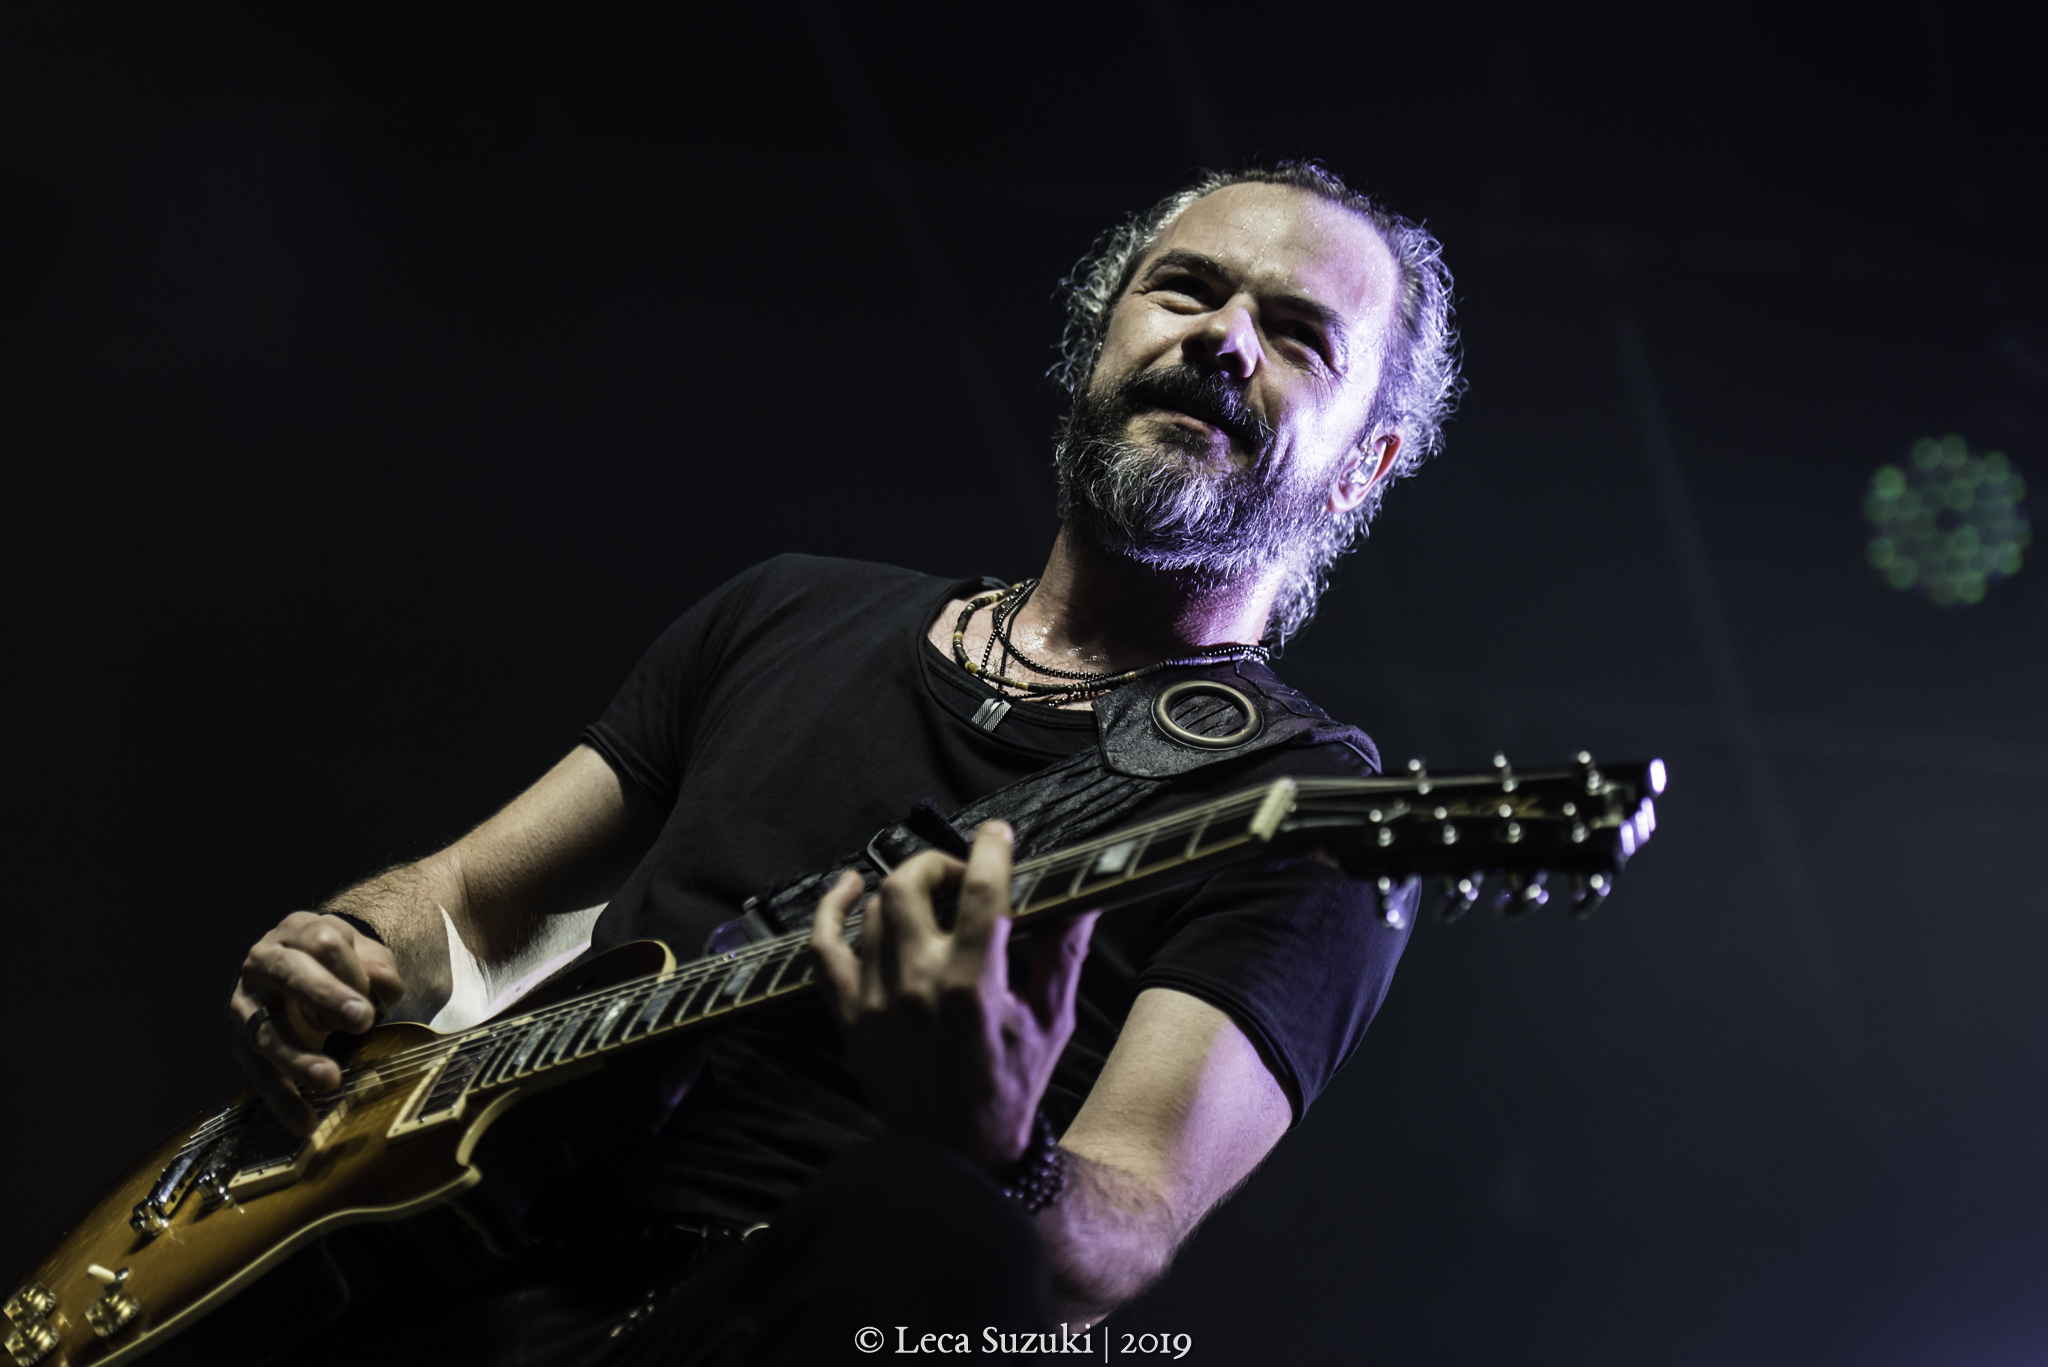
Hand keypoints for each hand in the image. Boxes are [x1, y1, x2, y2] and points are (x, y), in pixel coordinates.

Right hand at [228, 912, 405, 1135]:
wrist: (297, 970)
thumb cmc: (337, 965)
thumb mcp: (362, 955)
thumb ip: (378, 966)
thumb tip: (387, 987)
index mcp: (297, 932)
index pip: (324, 942)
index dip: (351, 970)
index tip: (374, 1001)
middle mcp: (263, 962)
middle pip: (290, 975)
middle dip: (325, 996)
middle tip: (361, 1020)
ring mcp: (246, 1003)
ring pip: (267, 1030)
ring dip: (298, 1058)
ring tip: (330, 1081)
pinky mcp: (239, 1042)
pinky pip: (258, 1073)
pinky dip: (282, 1100)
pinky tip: (304, 1122)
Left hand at [810, 821, 1098, 1169]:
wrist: (956, 1155)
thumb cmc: (1009, 1087)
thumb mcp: (1050, 1020)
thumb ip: (1062, 953)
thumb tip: (1081, 901)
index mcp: (973, 986)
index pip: (979, 891)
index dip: (990, 850)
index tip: (998, 834)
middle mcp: (918, 985)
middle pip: (910, 884)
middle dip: (940, 864)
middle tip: (965, 877)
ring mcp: (876, 1000)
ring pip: (874, 909)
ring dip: (903, 887)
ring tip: (930, 894)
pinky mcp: (850, 1015)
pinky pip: (824, 947)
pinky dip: (832, 909)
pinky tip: (851, 887)